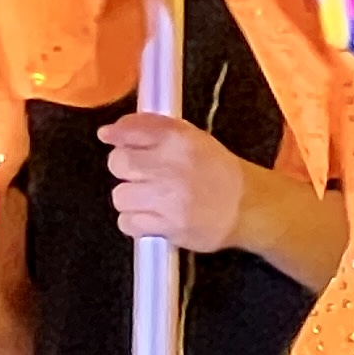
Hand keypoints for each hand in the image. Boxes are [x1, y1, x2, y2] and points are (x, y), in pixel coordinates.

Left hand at [104, 113, 257, 251]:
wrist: (246, 206)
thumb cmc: (214, 168)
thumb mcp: (189, 136)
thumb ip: (149, 128)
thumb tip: (107, 132)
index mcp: (178, 139)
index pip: (129, 131)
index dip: (117, 136)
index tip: (113, 140)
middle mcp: (172, 166)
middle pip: (119, 163)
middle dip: (125, 168)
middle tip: (141, 174)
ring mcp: (170, 198)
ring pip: (120, 196)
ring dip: (130, 198)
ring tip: (149, 198)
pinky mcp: (170, 226)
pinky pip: (128, 223)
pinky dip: (135, 221)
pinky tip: (152, 216)